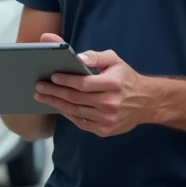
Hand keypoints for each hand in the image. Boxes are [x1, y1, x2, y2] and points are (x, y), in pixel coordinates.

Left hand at [34, 33, 151, 136]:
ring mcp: (107, 119)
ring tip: (42, 96)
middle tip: (39, 86)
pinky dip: (68, 114)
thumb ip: (95, 56)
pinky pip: (81, 122)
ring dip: (56, 104)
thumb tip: (77, 58)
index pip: (83, 83)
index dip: (65, 80)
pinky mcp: (105, 130)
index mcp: (113, 84)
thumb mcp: (114, 60)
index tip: (52, 76)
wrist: (146, 102)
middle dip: (54, 92)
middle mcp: (110, 103)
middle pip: (75, 98)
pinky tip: (58, 107)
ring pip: (75, 111)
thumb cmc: (126, 78)